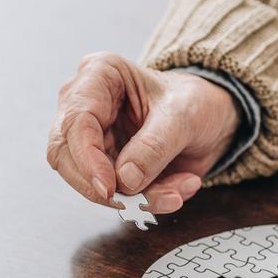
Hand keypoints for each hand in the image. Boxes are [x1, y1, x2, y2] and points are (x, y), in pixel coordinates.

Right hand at [47, 52, 238, 213]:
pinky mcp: (104, 165)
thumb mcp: (184, 116)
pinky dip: (147, 200)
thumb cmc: (195, 101)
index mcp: (99, 75)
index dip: (87, 159)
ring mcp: (92, 138)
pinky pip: (115, 194)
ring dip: (135, 198)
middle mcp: (86, 105)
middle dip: (103, 187)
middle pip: (66, 156)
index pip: (76, 121)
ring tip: (176, 193)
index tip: (110, 188)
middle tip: (138, 203)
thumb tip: (124, 179)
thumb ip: (155, 146)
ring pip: (89, 181)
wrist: (211, 118)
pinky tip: (178, 189)